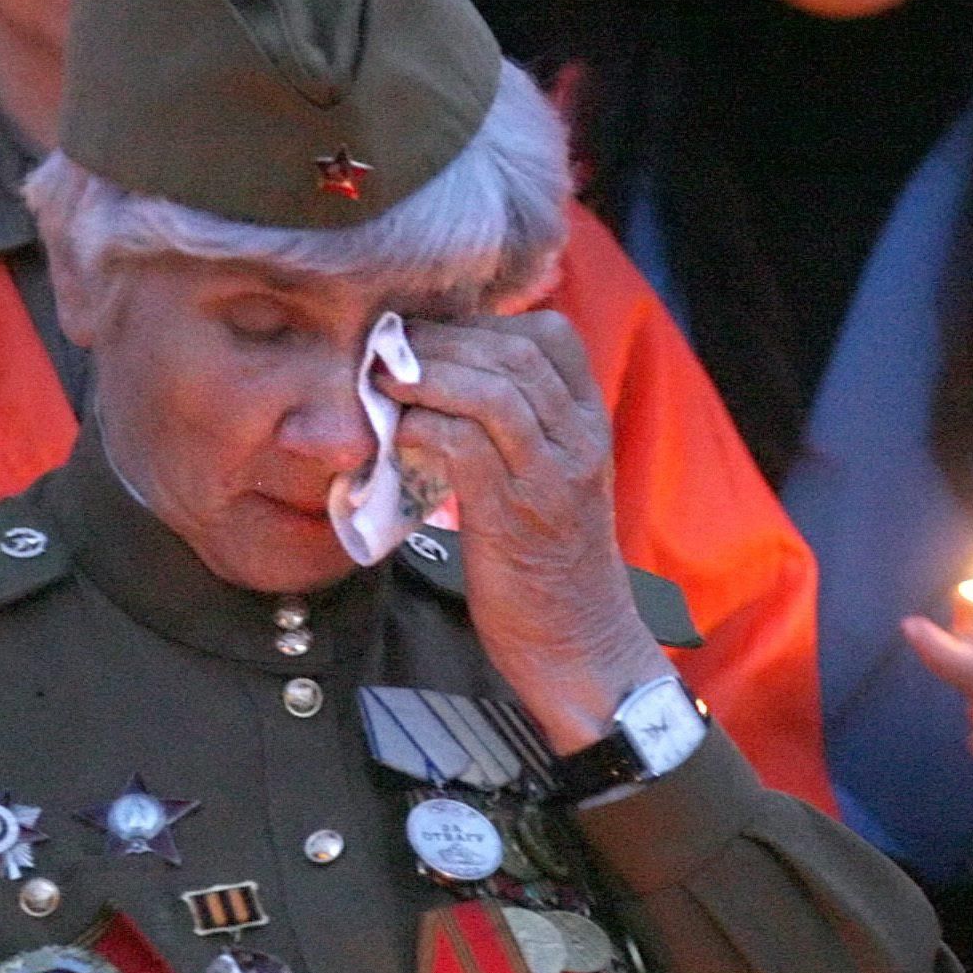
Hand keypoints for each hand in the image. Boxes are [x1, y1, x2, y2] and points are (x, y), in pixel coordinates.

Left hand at [383, 315, 666, 751]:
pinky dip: (424, 427)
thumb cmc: (553, 571)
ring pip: (493, 389)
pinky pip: (465, 446)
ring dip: (428, 374)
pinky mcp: (515, 517)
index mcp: (590, 426)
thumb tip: (446, 391)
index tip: (435, 333)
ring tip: (382, 378)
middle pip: (515, 351)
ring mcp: (552, 477)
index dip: (487, 321)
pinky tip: (397, 434)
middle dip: (444, 339)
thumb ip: (519, 435)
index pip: (553, 335)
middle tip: (387, 346)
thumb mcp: (551, 486)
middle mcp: (580, 441)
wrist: (584, 650)